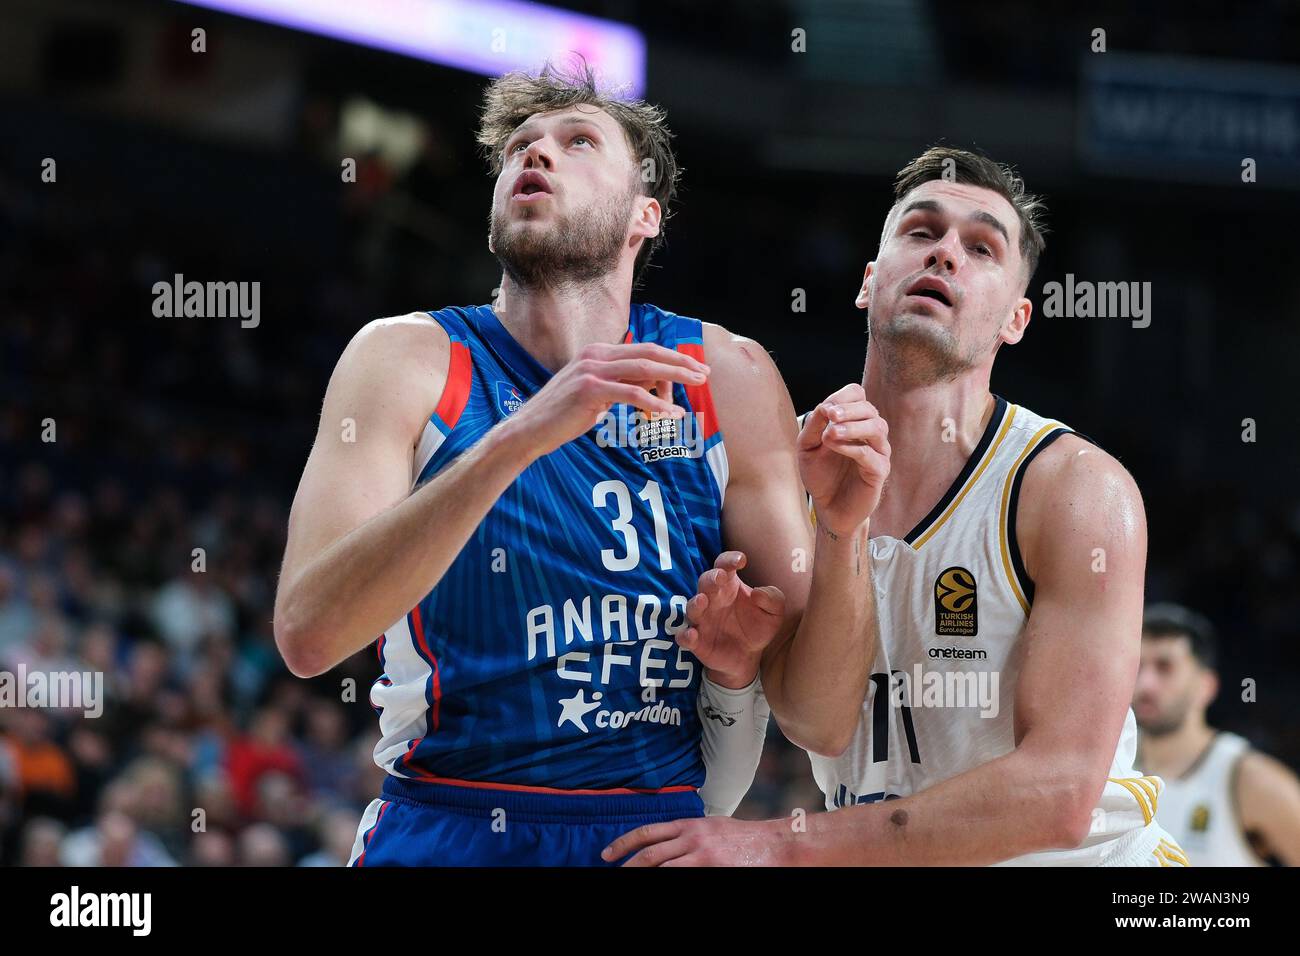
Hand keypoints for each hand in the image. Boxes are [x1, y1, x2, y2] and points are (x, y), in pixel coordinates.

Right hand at [509, 341, 709, 459]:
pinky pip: (632, 394)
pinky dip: (655, 403)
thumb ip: (622, 385)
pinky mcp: (590, 390)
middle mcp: (595, 355)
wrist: (529, 430)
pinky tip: (669, 414)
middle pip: (648, 353)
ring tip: (696, 386)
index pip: (643, 349)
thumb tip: (656, 384)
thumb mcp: (597, 395)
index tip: (693, 367)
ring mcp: (591, 370)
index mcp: (597, 352)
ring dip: (675, 377)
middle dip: (680, 363)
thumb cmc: (564, 416)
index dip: (671, 357)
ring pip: (644, 369)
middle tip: (704, 374)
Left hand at [602, 816, 792, 865]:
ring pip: (663, 868)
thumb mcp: (712, 827)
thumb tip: (667, 844)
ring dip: (646, 874)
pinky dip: (668, 880)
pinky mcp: (713, 868)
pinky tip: (661, 884)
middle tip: (613, 873)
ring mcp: (702, 855)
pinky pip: (682, 876)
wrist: (775, 844)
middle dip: (628, 865)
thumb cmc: (745, 838)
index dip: (624, 843)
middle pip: (650, 853)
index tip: (607, 853)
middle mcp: (692, 837)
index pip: (648, 832)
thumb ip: (689, 834)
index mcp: (690, 824)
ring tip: (630, 879)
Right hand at [675, 551, 785, 688]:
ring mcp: (702, 620)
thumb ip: (773, 599)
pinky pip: (684, 637)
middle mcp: (712, 599)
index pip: (724, 565)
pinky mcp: (697, 641)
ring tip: (702, 601)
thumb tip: (758, 594)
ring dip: (695, 603)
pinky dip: (685, 636)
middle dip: (711, 578)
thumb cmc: (758, 626)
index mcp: (729, 585)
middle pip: (706, 582)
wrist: (749, 657)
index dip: (729, 560)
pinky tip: (691, 635)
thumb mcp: (774, 613)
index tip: (741, 560)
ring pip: (692, 607)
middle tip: (719, 577)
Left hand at [798, 383, 890, 535]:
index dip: (844, 397)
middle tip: (829, 415)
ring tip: (830, 433)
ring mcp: (878, 452)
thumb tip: (824, 406)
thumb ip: (814, 426)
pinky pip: (871, 455)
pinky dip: (852, 448)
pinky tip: (834, 446)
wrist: (828, 507)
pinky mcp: (880, 471)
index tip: (825, 409)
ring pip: (876, 428)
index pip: (858, 396)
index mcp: (854, 422)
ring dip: (852, 427)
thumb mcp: (807, 447)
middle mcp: (870, 433)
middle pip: (869, 409)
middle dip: (848, 410)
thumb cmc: (820, 475)